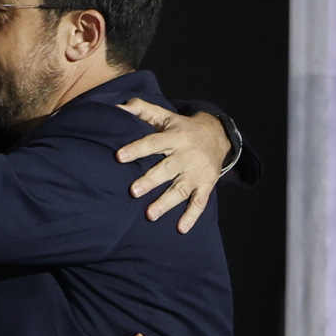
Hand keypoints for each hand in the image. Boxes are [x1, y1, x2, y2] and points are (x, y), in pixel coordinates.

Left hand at [114, 99, 231, 233]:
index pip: (154, 142)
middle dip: (150, 180)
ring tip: (150, 214)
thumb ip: (142, 109)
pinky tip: (181, 229)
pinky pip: (200, 202)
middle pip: (167, 168)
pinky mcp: (207, 184)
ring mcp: (197, 172)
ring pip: (181, 188)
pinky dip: (192, 216)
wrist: (218, 135)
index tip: (120, 156)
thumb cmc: (183, 128)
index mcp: (175, 136)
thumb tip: (117, 107)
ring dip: (166, 202)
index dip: (137, 149)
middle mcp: (187, 154)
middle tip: (133, 191)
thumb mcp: (165, 115)